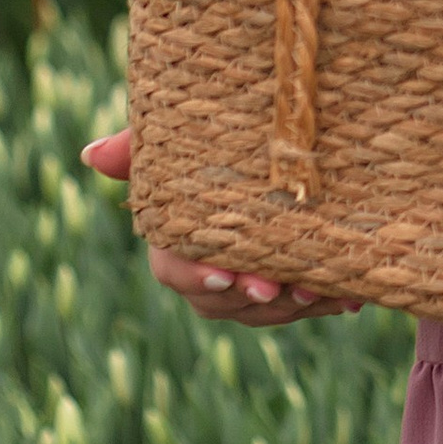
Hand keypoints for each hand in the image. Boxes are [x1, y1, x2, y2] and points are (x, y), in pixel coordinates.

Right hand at [81, 128, 362, 327]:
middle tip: (278, 285)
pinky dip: (329, 301)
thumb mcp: (181, 132)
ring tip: (319, 287)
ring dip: (292, 306)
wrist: (282, 136)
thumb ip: (141, 145)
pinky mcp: (293, 284)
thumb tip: (89, 155)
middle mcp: (210, 267)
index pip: (172, 268)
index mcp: (177, 235)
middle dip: (251, 296)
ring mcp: (251, 282)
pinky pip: (307, 305)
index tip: (225, 271)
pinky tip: (352, 296)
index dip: (196, 274)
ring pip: (264, 311)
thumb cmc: (215, 134)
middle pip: (221, 299)